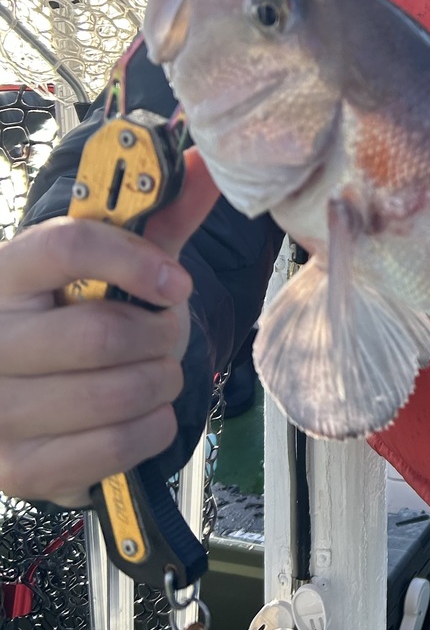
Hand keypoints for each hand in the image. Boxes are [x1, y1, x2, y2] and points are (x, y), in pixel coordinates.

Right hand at [0, 153, 218, 505]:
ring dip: (161, 382)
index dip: (137, 261)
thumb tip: (208, 164)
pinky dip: (152, 427)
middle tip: (166, 333)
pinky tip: (142, 412)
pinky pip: (115, 445)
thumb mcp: (112, 260)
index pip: (69, 246)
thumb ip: (160, 214)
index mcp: (6, 273)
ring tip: (155, 371)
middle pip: (103, 334)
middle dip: (161, 336)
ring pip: (116, 393)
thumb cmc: (76, 313)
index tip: (177, 282)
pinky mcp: (18, 465)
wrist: (31, 391)